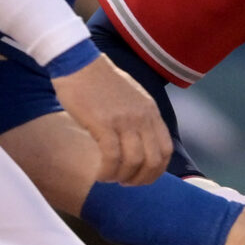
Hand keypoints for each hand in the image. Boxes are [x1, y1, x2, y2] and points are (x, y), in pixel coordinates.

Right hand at [52, 56, 170, 184]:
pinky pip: (112, 157)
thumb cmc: (100, 81)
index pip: (166, 150)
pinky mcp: (103, 123)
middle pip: (153, 161)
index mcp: (151, 111)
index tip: (141, 176)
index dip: (156, 170)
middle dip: (140, 179)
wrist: (79, 62)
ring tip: (109, 178)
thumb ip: (140, 117)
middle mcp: (142, 117)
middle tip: (124, 183)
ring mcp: (124, 120)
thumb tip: (141, 142)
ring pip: (133, 162)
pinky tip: (100, 175)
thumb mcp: (132, 97)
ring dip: (122, 177)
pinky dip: (107, 172)